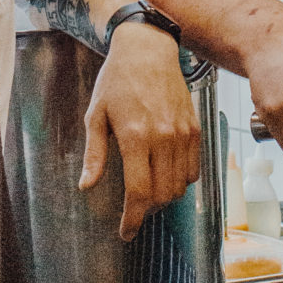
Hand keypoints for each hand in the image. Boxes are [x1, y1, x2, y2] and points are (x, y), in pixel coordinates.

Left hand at [81, 25, 200, 241]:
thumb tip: (86, 186)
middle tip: (134, 212)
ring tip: (148, 193)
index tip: (126, 232)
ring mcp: (183, 134)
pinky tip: (166, 176)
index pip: (139, 192)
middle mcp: (164, 138)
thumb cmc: (116, 80)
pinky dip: (181, 181)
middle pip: (162, 194)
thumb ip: (94, 154)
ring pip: (180, 186)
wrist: (148, 49)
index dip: (132, 219)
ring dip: (164, 198)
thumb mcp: (96, 115)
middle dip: (147, 210)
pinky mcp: (196, 130)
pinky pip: (194, 170)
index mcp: (136, 137)